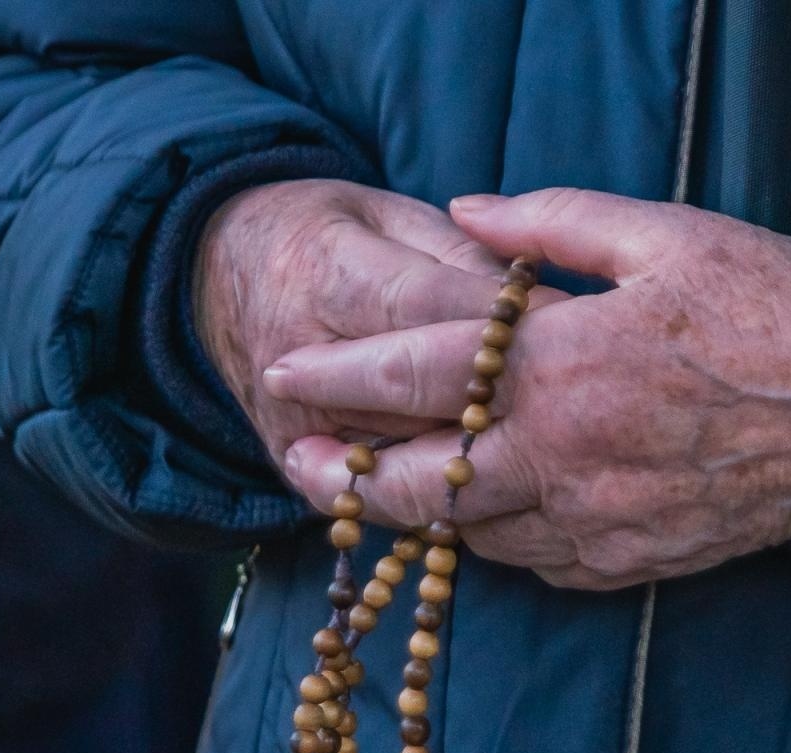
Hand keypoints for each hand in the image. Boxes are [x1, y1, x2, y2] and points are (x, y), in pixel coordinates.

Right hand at [194, 178, 562, 466]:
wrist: (214, 279)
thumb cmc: (328, 238)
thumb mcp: (389, 216)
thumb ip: (460, 254)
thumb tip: (538, 299)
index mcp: (334, 273)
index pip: (435, 309)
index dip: (507, 323)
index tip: (574, 331)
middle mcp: (307, 355)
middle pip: (423, 397)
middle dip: (504, 402)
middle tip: (576, 407)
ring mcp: (297, 421)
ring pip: (406, 457)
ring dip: (480, 462)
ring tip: (550, 458)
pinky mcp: (295, 464)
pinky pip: (379, 496)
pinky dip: (439, 498)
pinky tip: (496, 495)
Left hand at [266, 188, 790, 589]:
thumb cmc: (772, 309)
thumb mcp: (663, 236)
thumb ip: (549, 225)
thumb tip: (464, 214)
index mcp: (561, 367)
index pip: (412, 376)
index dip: (335, 375)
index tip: (283, 371)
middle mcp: (564, 459)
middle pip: (417, 486)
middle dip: (344, 477)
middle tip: (299, 463)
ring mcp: (597, 521)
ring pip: (469, 536)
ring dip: (414, 515)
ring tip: (372, 492)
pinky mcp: (633, 561)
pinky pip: (536, 566)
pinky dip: (495, 543)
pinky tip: (481, 519)